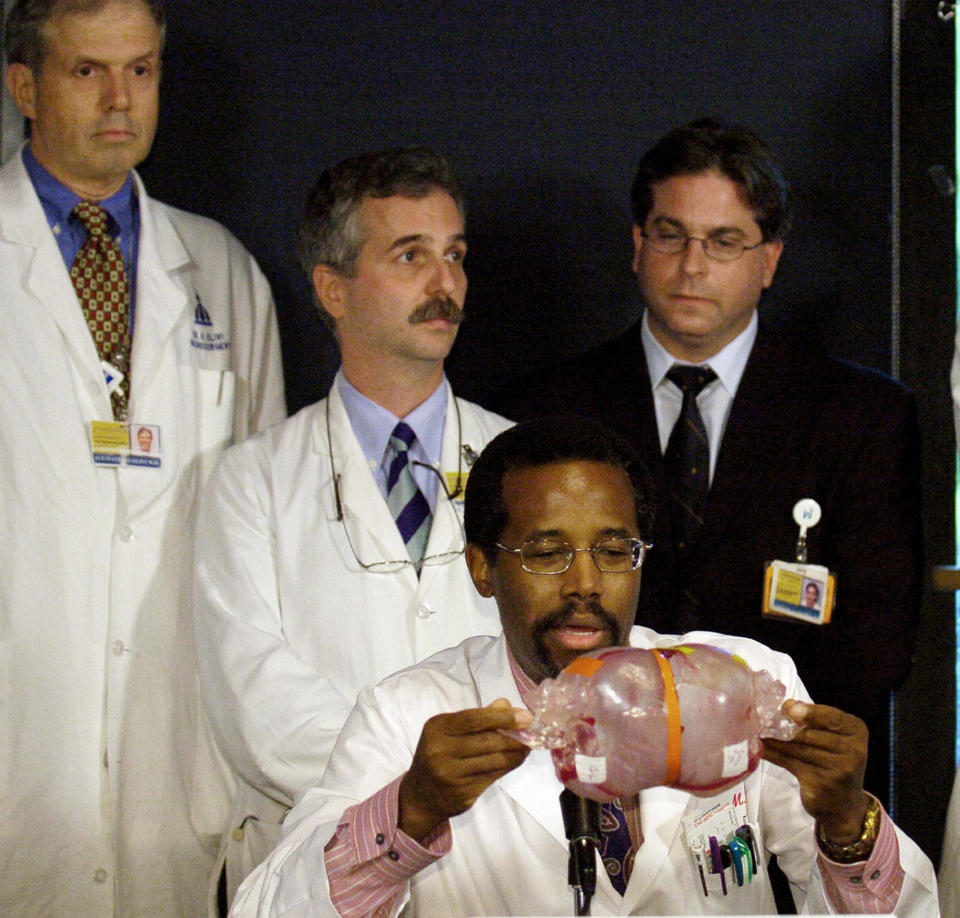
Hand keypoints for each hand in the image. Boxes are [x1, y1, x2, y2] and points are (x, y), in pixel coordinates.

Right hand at [398, 698, 531, 841]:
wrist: (420, 795)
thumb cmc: (439, 754)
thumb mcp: (450, 730)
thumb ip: (478, 718)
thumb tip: (506, 705)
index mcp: (437, 728)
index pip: (474, 719)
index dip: (503, 717)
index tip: (526, 717)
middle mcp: (440, 751)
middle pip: (488, 741)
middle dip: (514, 738)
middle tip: (532, 734)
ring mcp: (450, 775)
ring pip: (494, 761)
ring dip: (516, 754)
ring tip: (525, 748)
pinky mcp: (462, 793)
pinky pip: (493, 777)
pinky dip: (508, 767)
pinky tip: (514, 760)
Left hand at [762, 700, 869, 842]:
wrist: (843, 804)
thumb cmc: (835, 760)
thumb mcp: (834, 737)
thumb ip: (815, 721)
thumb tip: (786, 706)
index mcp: (856, 731)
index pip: (830, 717)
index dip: (806, 711)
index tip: (785, 708)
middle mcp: (853, 751)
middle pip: (809, 734)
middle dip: (782, 726)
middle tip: (760, 718)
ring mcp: (838, 770)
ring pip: (796, 748)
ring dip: (773, 739)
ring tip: (756, 730)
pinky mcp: (820, 785)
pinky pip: (789, 763)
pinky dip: (772, 753)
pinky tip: (759, 747)